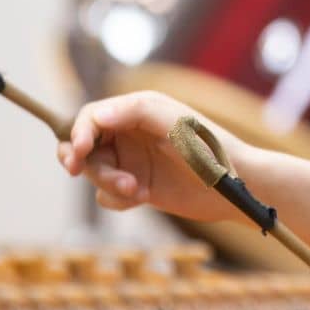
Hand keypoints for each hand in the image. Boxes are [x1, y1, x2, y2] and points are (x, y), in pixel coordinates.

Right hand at [57, 90, 248, 223]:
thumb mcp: (174, 123)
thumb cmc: (209, 148)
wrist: (233, 188)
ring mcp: (132, 162)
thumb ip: (134, 112)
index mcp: (137, 110)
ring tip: (136, 189)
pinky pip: (107, 195)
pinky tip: (144, 197)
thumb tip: (95, 114)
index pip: (92, 116)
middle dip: (79, 158)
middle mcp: (130, 134)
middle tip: (75, 169)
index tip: (80, 151)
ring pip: (94, 171)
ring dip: (107, 181)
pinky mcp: (137, 188)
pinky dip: (118, 198)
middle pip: (84, 144)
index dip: (79, 131)